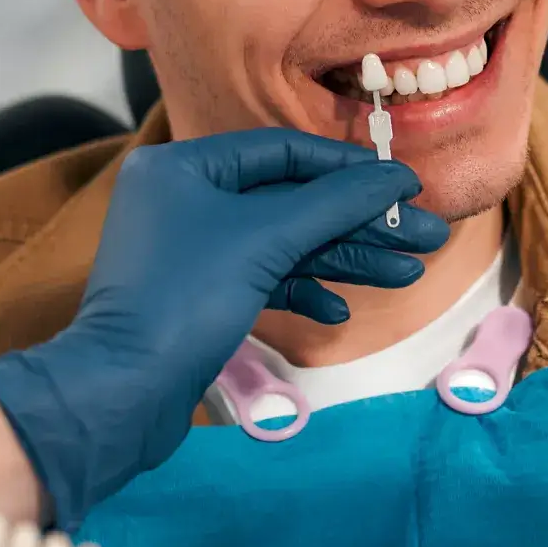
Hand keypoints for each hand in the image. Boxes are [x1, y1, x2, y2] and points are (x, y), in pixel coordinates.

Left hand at [0, 129, 446, 527]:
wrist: (121, 394)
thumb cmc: (185, 299)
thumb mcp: (265, 240)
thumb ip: (334, 203)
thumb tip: (396, 177)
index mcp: (186, 167)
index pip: (283, 152)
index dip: (349, 169)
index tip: (405, 185)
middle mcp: (186, 200)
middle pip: (291, 201)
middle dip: (359, 223)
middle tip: (426, 239)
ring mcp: (192, 252)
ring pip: (284, 245)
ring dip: (344, 259)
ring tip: (408, 274)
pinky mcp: (201, 299)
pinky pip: (264, 280)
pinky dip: (303, 291)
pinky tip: (339, 313)